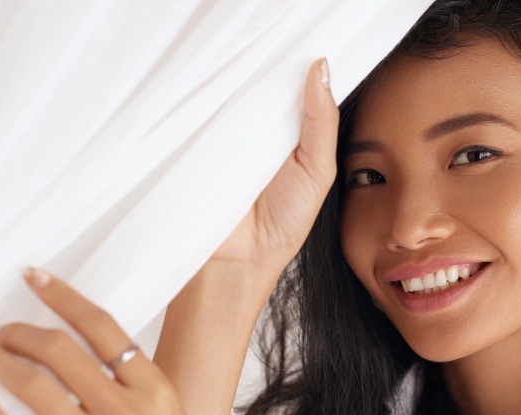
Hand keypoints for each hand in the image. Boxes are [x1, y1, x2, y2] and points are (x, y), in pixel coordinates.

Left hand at [0, 267, 217, 414]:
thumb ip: (132, 381)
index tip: (33, 279)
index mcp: (153, 390)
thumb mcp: (169, 414)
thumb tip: (81, 347)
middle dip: (18, 332)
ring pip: (33, 390)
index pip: (101, 327)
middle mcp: (125, 413)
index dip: (62, 296)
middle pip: (59, 352)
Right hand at [211, 58, 339, 272]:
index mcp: (289, 130)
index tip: (300, 48)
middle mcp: (257, 126)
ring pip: (231, 92)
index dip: (295, 65)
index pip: (291, 85)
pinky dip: (209, 104)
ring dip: (237, 84)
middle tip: (271, 59)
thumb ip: (322, 123)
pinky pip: (202, 111)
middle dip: (266, 69)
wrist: (240, 260)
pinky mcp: (198, 139)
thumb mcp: (316, 170)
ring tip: (248, 83)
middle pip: (260, 81)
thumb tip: (321, 69)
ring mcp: (225, 131)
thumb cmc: (283, 223)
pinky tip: (219, 103)